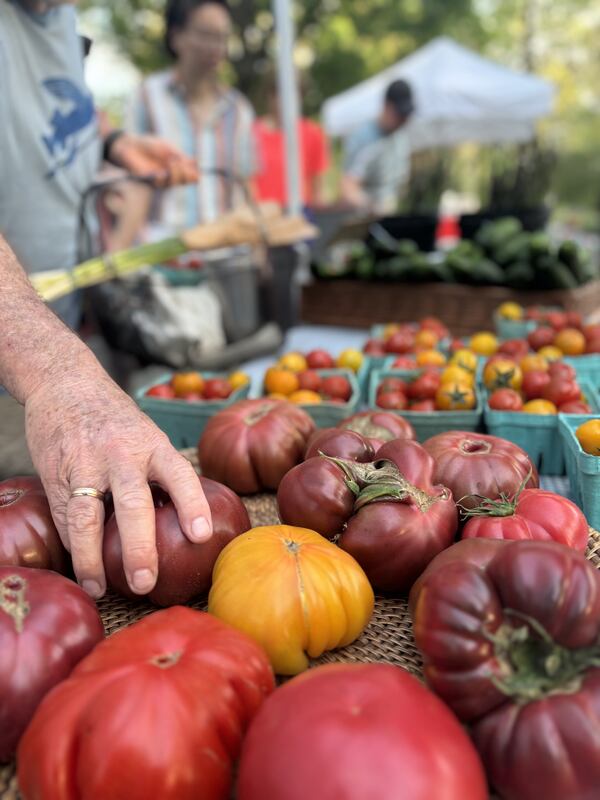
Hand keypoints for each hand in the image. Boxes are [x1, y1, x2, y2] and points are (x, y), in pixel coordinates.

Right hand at [24, 357, 212, 598]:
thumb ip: (161, 473)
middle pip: (134, 503)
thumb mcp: (148, 435)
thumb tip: (186, 524)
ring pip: (88, 517)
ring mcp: (87, 465)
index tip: (202, 535)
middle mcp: (123, 454)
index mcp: (153, 445)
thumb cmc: (117, 420)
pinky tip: (83, 569)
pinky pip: (65, 517)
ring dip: (93, 558)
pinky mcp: (57, 475)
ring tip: (101, 588)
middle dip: (140, 547)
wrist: (67, 384)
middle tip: (146, 582)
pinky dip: (74, 546)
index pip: (179, 474)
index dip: (192, 504)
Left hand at [109, 133, 199, 187]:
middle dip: (186, 174)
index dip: (194, 172)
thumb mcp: (166, 147)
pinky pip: (158, 183)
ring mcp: (160, 180)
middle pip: (183, 181)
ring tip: (173, 164)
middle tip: (182, 165)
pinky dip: (162, 177)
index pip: (189, 174)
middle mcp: (170, 176)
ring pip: (172, 183)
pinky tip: (162, 172)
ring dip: (175, 174)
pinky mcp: (148, 181)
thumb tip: (194, 163)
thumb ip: (178, 155)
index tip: (195, 165)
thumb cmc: (148, 145)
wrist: (129, 145)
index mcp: (176, 167)